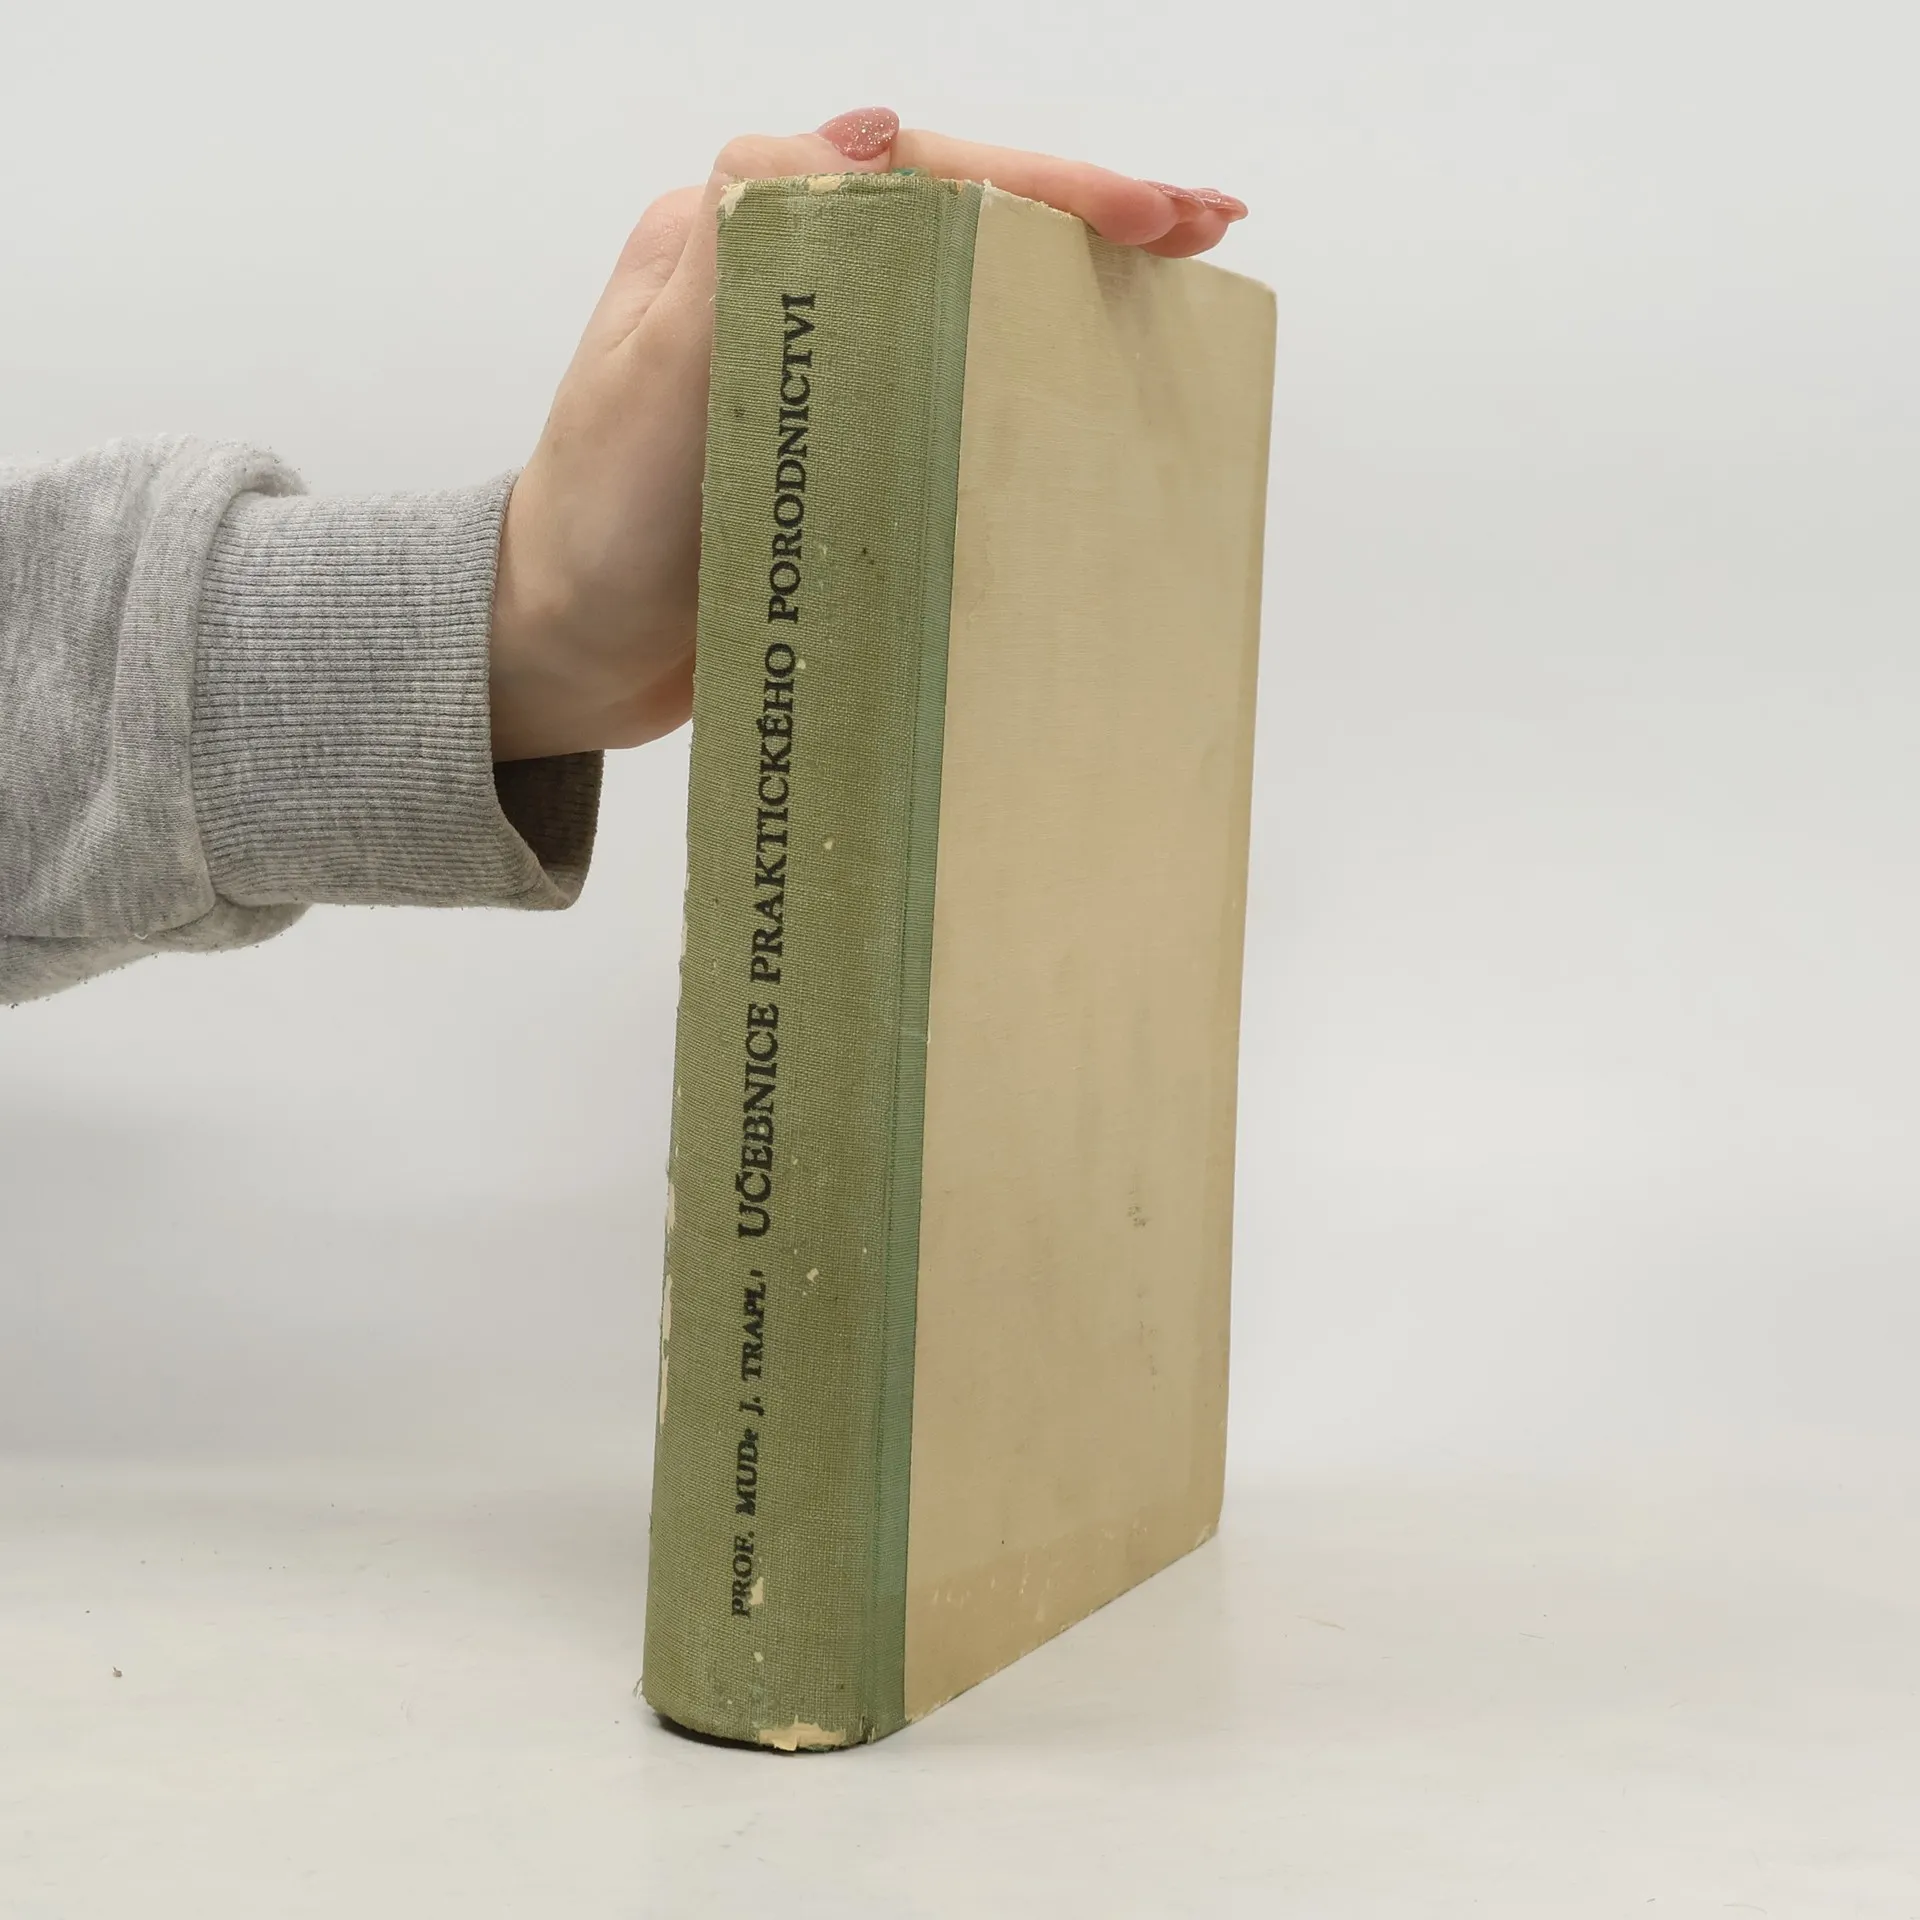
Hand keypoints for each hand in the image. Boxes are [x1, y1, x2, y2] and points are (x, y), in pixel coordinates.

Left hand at [486, 110, 1248, 761]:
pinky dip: (1030, 374)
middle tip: (1206, 227)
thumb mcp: (651, 375)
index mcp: (744, 239)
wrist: (563, 652)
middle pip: (962, 220)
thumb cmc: (594, 526)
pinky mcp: (841, 443)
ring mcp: (822, 365)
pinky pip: (951, 385)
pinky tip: (1095, 386)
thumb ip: (741, 246)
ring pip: (969, 294)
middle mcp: (790, 285)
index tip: (1144, 212)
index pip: (919, 176)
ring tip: (1182, 288)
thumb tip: (871, 139)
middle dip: (1087, 215)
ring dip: (1076, 283)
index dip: (1041, 185)